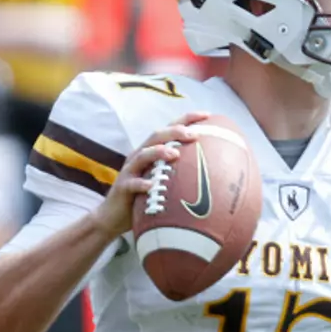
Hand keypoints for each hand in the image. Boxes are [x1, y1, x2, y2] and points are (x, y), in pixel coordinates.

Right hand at [90, 112, 209, 238]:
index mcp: (152, 151)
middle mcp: (140, 156)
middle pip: (156, 136)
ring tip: (176, 153)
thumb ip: (182, 173)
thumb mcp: (165, 181)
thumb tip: (216, 173)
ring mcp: (130, 170)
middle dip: (175, 131)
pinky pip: (132, 184)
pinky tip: (153, 186)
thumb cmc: (145, 197)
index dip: (187, 119)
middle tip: (194, 134)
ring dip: (159, 152)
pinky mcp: (123, 187)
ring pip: (143, 155)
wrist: (114, 216)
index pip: (170, 129)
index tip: (208, 115)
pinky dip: (142, 183)